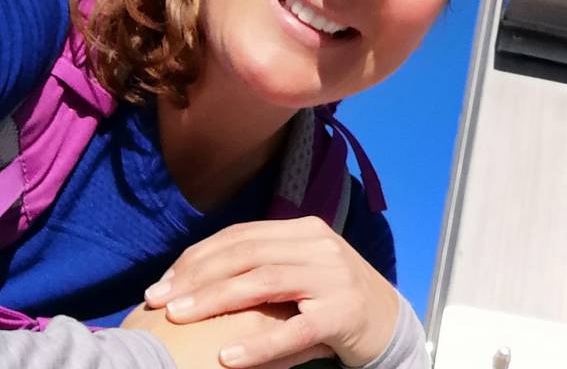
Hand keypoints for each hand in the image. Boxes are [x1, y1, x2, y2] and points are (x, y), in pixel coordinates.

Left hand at [143, 216, 398, 367]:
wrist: (388, 322)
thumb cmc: (330, 301)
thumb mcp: (300, 274)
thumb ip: (261, 268)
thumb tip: (192, 278)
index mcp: (305, 231)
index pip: (242, 235)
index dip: (197, 257)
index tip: (162, 282)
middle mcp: (320, 246)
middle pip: (247, 254)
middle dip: (196, 276)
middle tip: (157, 300)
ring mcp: (333, 278)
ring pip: (265, 282)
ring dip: (216, 299)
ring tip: (180, 316)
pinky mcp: (342, 314)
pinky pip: (294, 329)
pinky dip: (259, 345)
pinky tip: (227, 357)